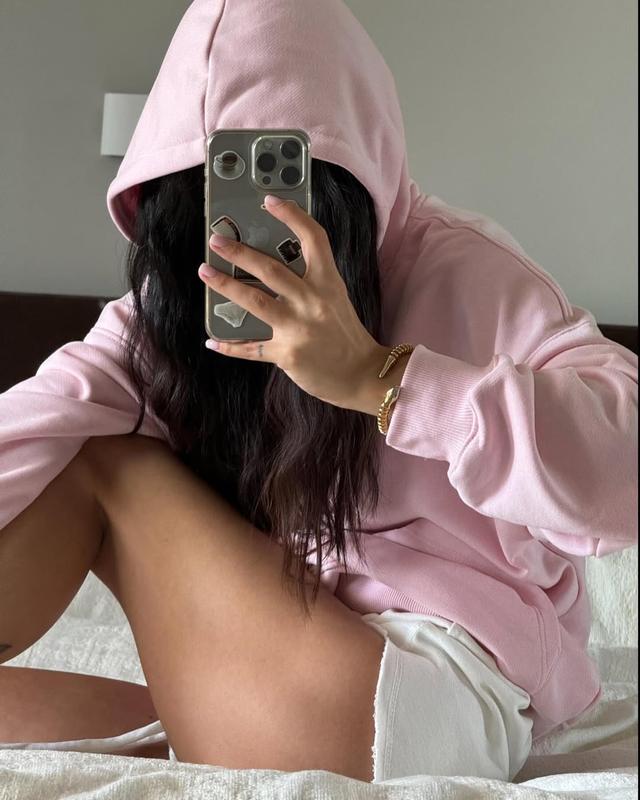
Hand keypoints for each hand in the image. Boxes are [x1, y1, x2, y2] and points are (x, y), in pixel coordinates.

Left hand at [198, 194, 388, 410]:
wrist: (362, 375)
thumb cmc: (345, 334)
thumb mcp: (335, 299)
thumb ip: (309, 282)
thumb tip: (268, 268)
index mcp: (329, 283)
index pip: (313, 239)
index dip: (291, 216)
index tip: (269, 200)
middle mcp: (313, 302)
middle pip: (270, 269)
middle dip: (239, 252)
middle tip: (216, 240)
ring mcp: (298, 328)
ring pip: (254, 301)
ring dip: (225, 285)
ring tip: (205, 272)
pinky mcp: (287, 354)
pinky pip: (251, 348)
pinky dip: (229, 345)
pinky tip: (213, 340)